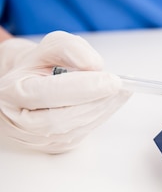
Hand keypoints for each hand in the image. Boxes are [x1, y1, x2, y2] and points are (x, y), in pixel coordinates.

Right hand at [0, 31, 130, 152]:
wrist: (31, 84)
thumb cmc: (41, 65)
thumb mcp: (52, 46)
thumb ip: (71, 48)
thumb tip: (94, 65)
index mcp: (11, 92)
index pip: (46, 93)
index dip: (82, 88)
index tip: (111, 80)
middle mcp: (19, 120)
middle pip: (60, 118)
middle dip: (95, 101)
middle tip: (119, 85)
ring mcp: (36, 138)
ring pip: (74, 129)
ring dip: (102, 109)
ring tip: (120, 91)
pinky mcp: (55, 146)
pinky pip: (82, 134)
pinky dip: (101, 116)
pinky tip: (112, 101)